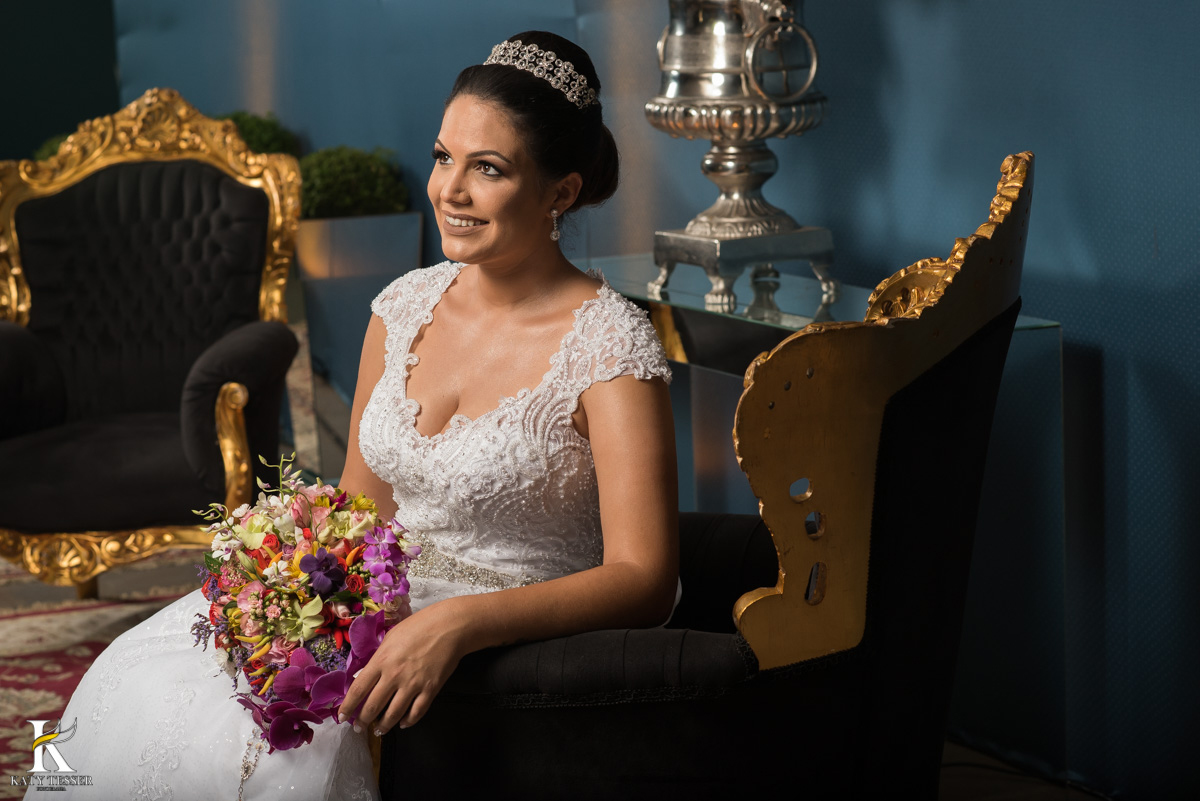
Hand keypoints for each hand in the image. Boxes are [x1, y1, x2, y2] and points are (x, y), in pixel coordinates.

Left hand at [337, 599, 466, 734]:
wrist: (450, 626)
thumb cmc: (419, 626)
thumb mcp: (391, 637)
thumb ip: (378, 657)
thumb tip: (365, 675)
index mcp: (381, 660)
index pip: (358, 689)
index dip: (348, 707)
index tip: (342, 717)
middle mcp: (394, 676)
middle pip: (373, 706)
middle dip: (363, 721)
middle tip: (359, 727)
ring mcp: (413, 684)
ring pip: (393, 715)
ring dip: (383, 726)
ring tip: (379, 731)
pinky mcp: (430, 690)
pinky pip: (416, 712)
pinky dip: (408, 721)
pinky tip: (403, 723)